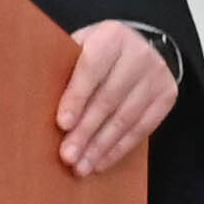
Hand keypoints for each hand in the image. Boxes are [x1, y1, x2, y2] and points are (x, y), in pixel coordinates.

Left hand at [58, 23, 180, 180]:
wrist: (140, 48)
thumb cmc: (98, 53)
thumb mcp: (81, 47)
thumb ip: (65, 66)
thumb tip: (36, 101)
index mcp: (112, 36)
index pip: (92, 68)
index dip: (77, 97)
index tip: (62, 124)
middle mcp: (139, 53)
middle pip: (109, 98)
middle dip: (86, 131)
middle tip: (68, 155)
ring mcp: (157, 75)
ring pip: (126, 118)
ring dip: (101, 146)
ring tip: (81, 166)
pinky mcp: (167, 95)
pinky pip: (142, 128)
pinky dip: (119, 148)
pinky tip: (101, 162)